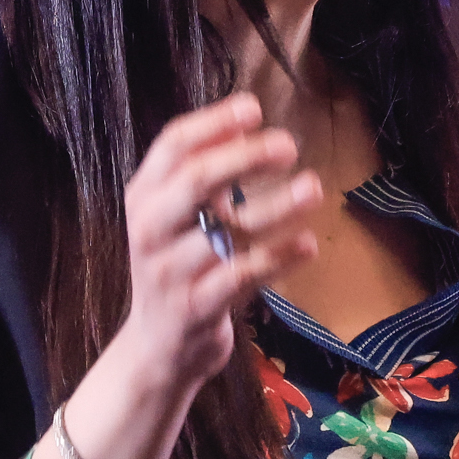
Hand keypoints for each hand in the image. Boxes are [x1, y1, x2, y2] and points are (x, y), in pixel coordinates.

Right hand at [116, 92, 323, 389]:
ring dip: (276, 205)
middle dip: (245, 157)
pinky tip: (308, 244)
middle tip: (288, 146)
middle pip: (196, 180)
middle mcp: (150, 229)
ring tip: (314, 187)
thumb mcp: (173, 218)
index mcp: (144, 196)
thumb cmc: (178, 268)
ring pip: (227, 230)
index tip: (255, 108)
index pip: (173, 145)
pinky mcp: (197, 307)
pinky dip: (279, 257)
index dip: (214, 122)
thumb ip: (200, 174)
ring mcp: (170, 271)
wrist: (156, 350)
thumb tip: (247, 119)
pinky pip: (244, 275)